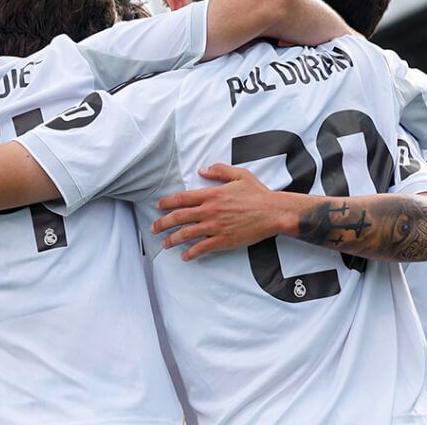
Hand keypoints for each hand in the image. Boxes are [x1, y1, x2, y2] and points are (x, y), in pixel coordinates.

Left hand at [151, 164, 289, 260]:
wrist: (274, 213)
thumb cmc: (258, 194)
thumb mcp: (239, 175)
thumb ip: (219, 170)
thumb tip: (202, 170)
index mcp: (212, 194)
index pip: (182, 198)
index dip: (167, 203)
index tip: (158, 207)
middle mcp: (210, 211)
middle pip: (178, 217)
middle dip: (162, 223)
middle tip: (153, 228)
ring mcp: (215, 227)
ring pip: (186, 234)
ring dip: (172, 240)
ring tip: (164, 244)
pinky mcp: (223, 241)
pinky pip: (202, 248)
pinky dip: (191, 253)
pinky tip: (184, 256)